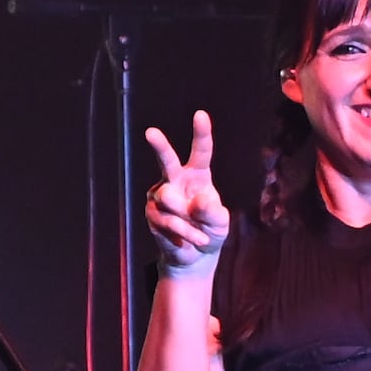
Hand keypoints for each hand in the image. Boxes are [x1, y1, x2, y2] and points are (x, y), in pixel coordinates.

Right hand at [143, 112, 230, 275]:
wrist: (194, 255)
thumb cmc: (210, 230)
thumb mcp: (220, 222)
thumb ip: (213, 212)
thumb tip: (196, 202)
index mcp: (197, 175)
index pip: (200, 152)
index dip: (201, 133)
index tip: (200, 115)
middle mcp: (176, 180)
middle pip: (167, 160)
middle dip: (160, 146)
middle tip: (150, 132)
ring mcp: (160, 196)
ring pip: (168, 199)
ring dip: (188, 221)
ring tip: (199, 234)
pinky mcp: (152, 213)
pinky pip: (168, 221)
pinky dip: (184, 233)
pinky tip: (190, 239)